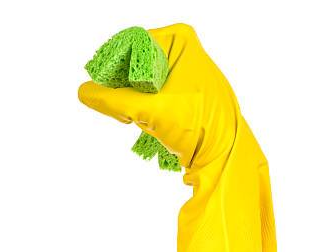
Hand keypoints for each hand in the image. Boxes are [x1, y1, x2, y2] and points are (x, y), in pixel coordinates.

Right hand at [79, 24, 276, 251]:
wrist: (225, 154)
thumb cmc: (196, 124)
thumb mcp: (150, 110)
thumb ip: (113, 100)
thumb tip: (83, 92)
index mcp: (179, 40)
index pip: (130, 44)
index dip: (111, 68)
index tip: (103, 91)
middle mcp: (182, 49)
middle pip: (133, 62)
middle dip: (120, 87)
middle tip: (118, 111)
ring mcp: (183, 70)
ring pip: (140, 80)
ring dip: (129, 100)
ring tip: (129, 119)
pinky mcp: (182, 92)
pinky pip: (151, 92)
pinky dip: (140, 106)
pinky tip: (139, 121)